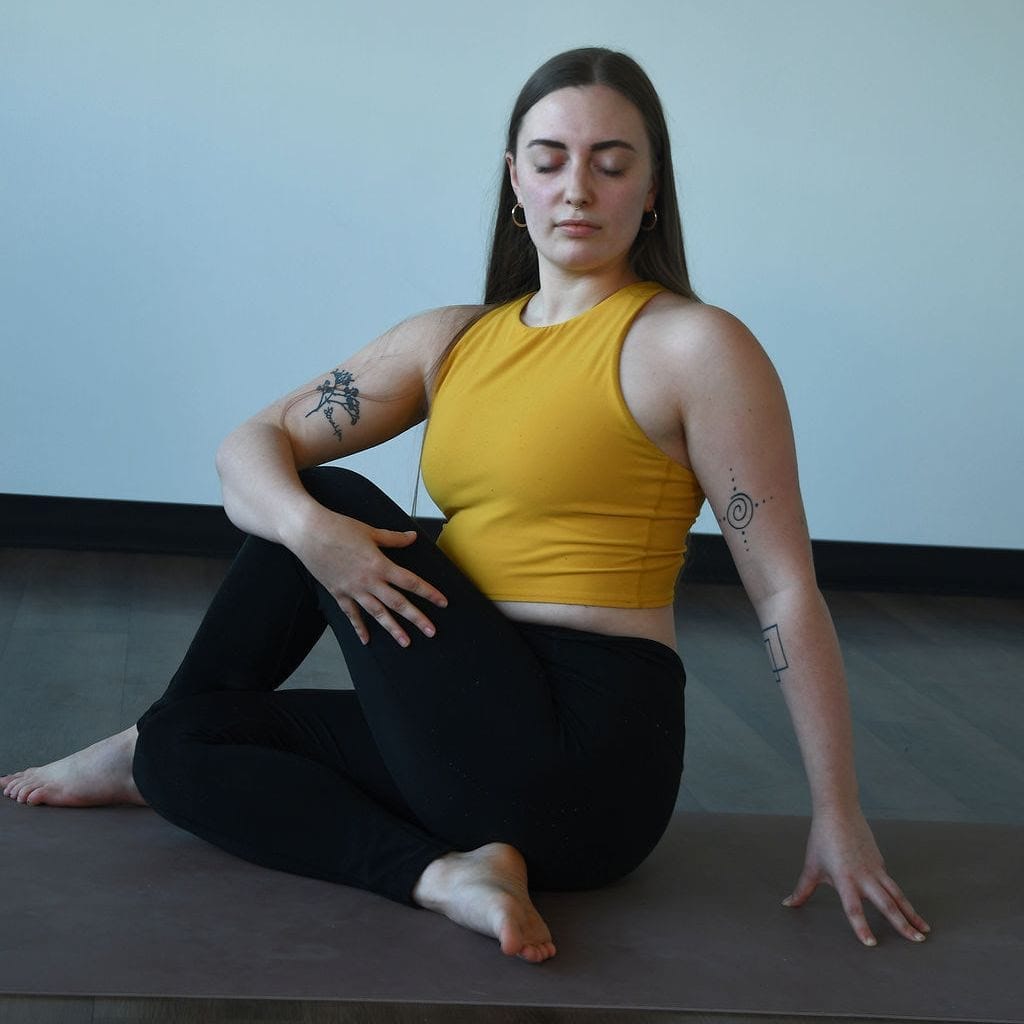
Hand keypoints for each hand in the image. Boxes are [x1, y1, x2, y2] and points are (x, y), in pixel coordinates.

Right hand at [292, 507, 446, 646]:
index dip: (428, 592)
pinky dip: (359, 627)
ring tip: (406, 642)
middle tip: (431, 632)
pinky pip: (351, 614)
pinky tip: (366, 640)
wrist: (308, 532)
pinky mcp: (338, 593)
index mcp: (380, 564)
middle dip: (416, 618)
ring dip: (392, 628)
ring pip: (377, 613)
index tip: (443, 602)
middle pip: (398, 603)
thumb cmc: (339, 528)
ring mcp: (353, 589)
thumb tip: (413, 537)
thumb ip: (394, 539)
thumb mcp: (370, 531)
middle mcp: (369, 581)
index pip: (410, 582)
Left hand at [783, 809, 930, 946]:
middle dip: (902, 924)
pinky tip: (908, 909)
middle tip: (916, 942)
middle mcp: (863, 876)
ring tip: (924, 931)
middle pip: (886, 904)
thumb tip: (787, 904)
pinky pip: (892, 883)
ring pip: (897, 894)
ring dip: (911, 913)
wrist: (839, 811)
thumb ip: (802, 889)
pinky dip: (902, 898)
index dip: (861, 926)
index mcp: (844, 878)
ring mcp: (875, 869)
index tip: (871, 944)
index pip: (853, 907)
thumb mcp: (811, 866)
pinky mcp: (880, 862)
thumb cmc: (822, 839)